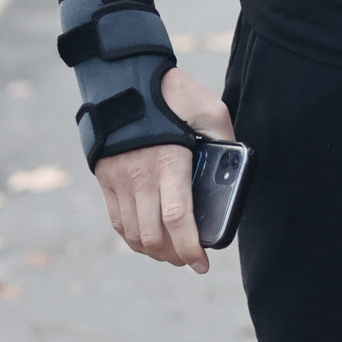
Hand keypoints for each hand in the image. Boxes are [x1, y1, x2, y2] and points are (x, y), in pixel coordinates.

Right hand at [94, 67, 233, 274]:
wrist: (122, 78)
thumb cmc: (171, 94)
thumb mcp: (209, 110)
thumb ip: (225, 138)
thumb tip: (235, 166)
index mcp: (168, 161)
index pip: (176, 218)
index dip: (189, 247)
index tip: (202, 263)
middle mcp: (139, 176)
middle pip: (153, 235)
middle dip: (174, 255)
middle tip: (191, 259)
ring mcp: (119, 180)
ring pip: (133, 234)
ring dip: (154, 251)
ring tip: (172, 253)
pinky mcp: (106, 180)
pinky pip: (117, 222)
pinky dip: (134, 239)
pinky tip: (149, 240)